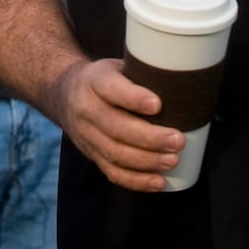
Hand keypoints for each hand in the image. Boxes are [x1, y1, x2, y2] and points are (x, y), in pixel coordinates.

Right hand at [49, 57, 183, 191]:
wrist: (64, 93)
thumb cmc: (105, 79)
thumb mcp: (116, 66)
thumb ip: (141, 76)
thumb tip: (185, 87)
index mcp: (94, 80)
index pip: (110, 89)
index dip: (133, 98)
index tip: (158, 105)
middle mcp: (86, 108)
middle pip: (115, 127)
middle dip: (149, 137)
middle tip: (178, 140)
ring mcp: (86, 135)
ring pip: (115, 153)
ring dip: (146, 161)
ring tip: (172, 161)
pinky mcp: (91, 155)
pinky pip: (112, 172)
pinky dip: (136, 181)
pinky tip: (158, 182)